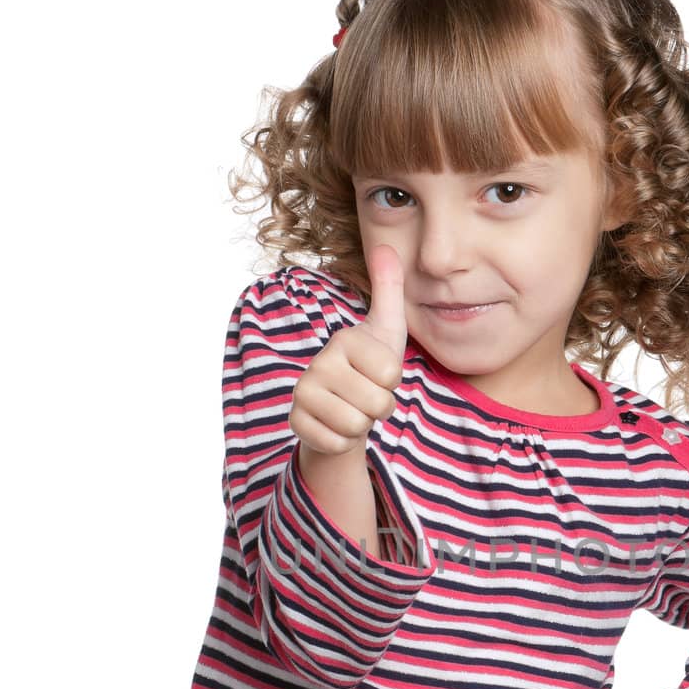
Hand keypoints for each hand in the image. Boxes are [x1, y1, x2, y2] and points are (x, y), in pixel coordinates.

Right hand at [290, 243, 407, 456]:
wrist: (339, 408)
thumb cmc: (367, 368)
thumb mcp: (385, 330)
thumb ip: (390, 289)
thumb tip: (387, 245)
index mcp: (344, 339)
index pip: (391, 374)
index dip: (392, 382)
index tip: (377, 374)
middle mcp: (319, 362)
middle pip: (377, 402)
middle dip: (380, 407)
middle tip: (366, 395)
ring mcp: (303, 393)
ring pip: (357, 425)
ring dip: (363, 424)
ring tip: (353, 408)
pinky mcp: (296, 422)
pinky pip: (338, 443)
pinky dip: (344, 441)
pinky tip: (336, 425)